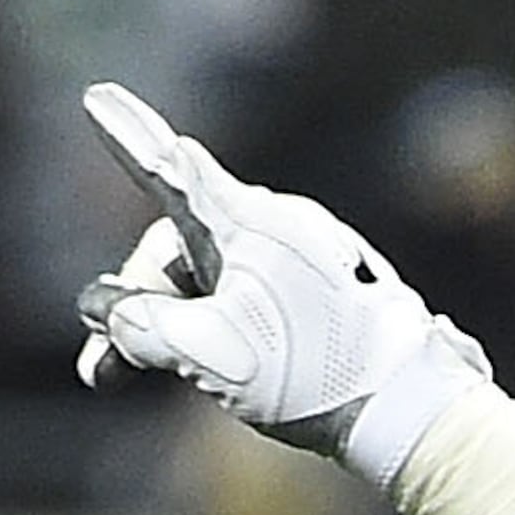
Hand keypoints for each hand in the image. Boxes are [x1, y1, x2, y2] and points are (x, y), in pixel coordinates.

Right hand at [73, 82, 495, 490]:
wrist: (415, 414)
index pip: (172, 175)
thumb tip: (107, 309)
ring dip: (173, 327)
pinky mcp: (333, 297)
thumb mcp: (204, 351)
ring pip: (218, 282)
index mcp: (249, 224)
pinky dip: (222, 331)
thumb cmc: (310, 374)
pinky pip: (258, 301)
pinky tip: (211, 375)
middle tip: (100, 369)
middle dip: (137, 306)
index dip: (130, 139)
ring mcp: (311, 261)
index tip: (100, 101)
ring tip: (128, 378)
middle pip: (182, 251)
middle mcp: (282, 229)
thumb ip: (140, 324)